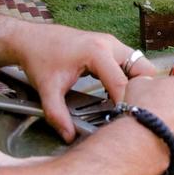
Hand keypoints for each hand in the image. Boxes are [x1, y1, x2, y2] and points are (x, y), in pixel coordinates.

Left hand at [12, 26, 147, 140]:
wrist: (30, 39)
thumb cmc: (39, 58)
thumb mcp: (47, 89)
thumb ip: (57, 114)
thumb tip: (69, 135)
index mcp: (97, 52)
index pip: (122, 83)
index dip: (126, 104)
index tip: (125, 120)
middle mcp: (109, 44)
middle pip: (143, 69)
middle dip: (142, 91)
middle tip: (132, 111)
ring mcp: (111, 43)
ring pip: (140, 65)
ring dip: (137, 84)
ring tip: (126, 105)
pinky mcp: (109, 47)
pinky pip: (130, 63)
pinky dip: (130, 78)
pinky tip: (117, 94)